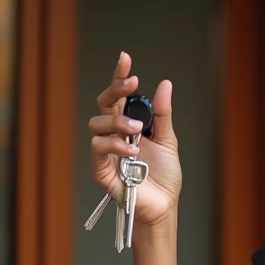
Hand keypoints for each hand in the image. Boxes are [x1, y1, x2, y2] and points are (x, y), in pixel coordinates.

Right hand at [89, 52, 180, 226]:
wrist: (164, 205)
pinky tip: (132, 150)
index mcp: (128, 125)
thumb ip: (163, 114)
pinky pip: (98, 150)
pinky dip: (114, 146)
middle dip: (114, 91)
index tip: (125, 59)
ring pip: (96, 125)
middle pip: (103, 105)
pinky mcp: (100, 170)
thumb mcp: (168, 140)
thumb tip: (164, 84)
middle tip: (131, 84)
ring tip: (137, 130)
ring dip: (117, 122)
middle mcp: (114, 135)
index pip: (119, 96)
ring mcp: (105, 152)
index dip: (119, 77)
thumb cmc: (163, 176)